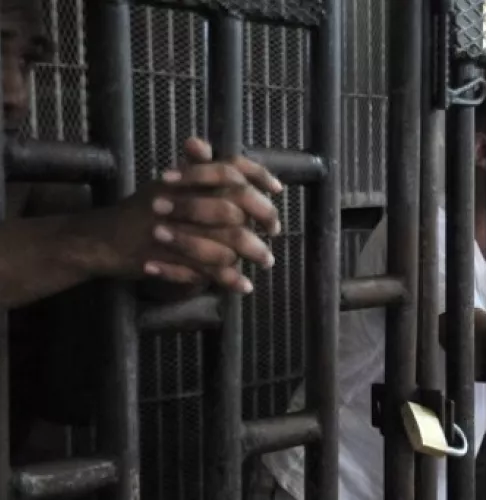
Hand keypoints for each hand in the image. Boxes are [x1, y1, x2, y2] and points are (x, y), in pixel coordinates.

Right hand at [97, 137, 282, 292]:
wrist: (102, 238)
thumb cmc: (141, 210)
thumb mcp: (169, 184)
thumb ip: (195, 168)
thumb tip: (210, 147)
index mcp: (188, 178)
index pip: (230, 166)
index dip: (258, 175)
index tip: (277, 190)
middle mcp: (184, 197)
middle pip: (236, 204)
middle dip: (263, 219)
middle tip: (274, 232)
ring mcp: (177, 227)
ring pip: (227, 238)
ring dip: (252, 251)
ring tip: (266, 261)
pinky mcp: (170, 256)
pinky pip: (209, 267)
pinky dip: (229, 279)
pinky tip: (243, 286)